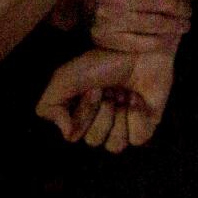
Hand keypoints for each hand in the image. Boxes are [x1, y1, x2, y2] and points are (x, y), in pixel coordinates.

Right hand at [35, 47, 176, 151]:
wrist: (139, 50)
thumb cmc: (104, 61)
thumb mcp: (66, 78)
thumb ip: (50, 107)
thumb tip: (67, 134)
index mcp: (81, 112)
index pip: (74, 135)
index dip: (83, 114)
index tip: (92, 89)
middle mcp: (102, 121)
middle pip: (93, 141)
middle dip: (100, 113)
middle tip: (107, 91)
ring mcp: (125, 124)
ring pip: (114, 146)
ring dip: (117, 118)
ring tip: (122, 95)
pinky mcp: (147, 124)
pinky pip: (137, 139)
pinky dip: (136, 118)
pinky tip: (136, 99)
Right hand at [81, 0, 193, 52]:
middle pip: (167, 3)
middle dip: (184, 8)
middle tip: (188, 10)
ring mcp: (111, 19)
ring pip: (159, 25)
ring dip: (178, 26)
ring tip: (184, 24)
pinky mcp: (107, 38)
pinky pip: (144, 44)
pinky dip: (162, 42)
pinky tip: (170, 38)